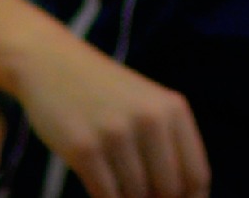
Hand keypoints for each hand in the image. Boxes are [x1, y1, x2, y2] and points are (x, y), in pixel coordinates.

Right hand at [10, 33, 208, 197]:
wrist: (51, 64)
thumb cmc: (104, 94)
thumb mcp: (148, 106)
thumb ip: (169, 146)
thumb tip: (183, 197)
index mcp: (173, 109)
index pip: (197, 176)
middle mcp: (151, 120)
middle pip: (169, 192)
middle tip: (136, 192)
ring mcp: (117, 134)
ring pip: (136, 197)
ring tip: (114, 178)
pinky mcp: (84, 148)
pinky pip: (107, 196)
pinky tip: (98, 184)